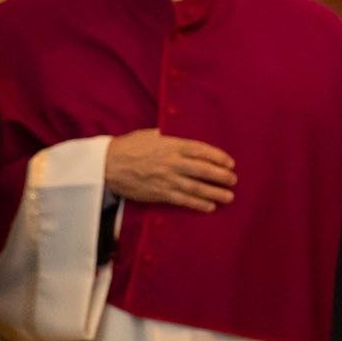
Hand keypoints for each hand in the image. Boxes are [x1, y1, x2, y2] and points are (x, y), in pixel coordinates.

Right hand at [105, 129, 236, 211]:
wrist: (108, 165)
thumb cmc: (130, 147)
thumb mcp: (151, 134)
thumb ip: (169, 136)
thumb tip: (184, 134)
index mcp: (171, 145)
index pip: (201, 150)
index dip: (218, 157)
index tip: (230, 163)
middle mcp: (172, 162)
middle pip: (202, 170)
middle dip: (221, 176)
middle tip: (233, 180)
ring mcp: (167, 179)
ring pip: (196, 187)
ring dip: (214, 193)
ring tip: (228, 197)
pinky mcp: (160, 194)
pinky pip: (182, 200)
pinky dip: (197, 204)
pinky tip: (209, 206)